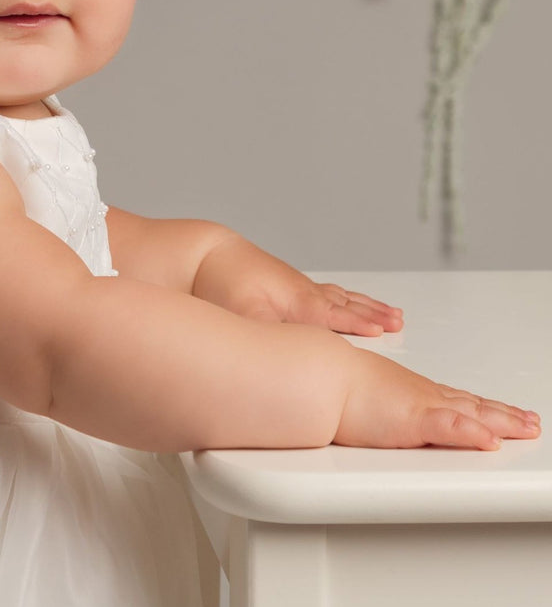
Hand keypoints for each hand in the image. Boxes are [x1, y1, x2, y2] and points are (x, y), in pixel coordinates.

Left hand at [193, 237, 402, 335]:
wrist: (207, 255)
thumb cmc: (223, 283)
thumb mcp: (244, 314)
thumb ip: (272, 333)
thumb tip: (291, 351)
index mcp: (300, 304)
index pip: (339, 319)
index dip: (361, 327)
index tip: (386, 333)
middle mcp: (304, 293)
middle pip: (346, 306)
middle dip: (374, 315)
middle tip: (399, 322)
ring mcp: (296, 287)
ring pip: (339, 297)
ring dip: (365, 305)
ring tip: (390, 312)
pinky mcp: (286, 285)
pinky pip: (326, 292)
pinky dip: (344, 297)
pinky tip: (345, 298)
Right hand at [336, 346, 540, 450]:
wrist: (318, 373)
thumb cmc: (330, 384)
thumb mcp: (357, 394)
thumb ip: (369, 403)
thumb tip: (365, 410)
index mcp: (410, 392)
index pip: (454, 401)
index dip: (481, 407)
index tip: (503, 412)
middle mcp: (422, 396)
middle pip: (472, 406)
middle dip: (503, 415)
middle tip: (529, 422)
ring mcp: (421, 407)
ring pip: (472, 415)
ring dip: (501, 422)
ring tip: (527, 428)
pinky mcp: (414, 421)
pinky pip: (451, 427)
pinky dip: (472, 432)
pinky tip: (489, 440)